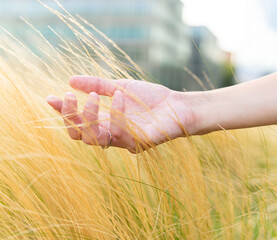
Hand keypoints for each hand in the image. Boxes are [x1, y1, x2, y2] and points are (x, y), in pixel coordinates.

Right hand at [46, 75, 195, 151]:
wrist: (178, 104)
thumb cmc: (151, 98)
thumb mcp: (121, 87)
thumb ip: (97, 85)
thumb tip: (71, 79)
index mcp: (106, 123)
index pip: (78, 124)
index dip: (64, 113)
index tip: (51, 97)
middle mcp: (113, 136)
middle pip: (81, 136)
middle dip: (71, 117)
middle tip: (69, 96)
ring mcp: (125, 142)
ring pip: (96, 140)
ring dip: (90, 116)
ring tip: (93, 96)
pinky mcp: (140, 144)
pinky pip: (121, 133)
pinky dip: (117, 113)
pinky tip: (121, 96)